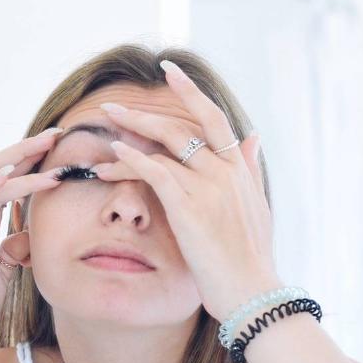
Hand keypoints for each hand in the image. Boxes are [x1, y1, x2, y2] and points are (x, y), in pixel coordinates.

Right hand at [0, 132, 63, 347]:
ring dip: (17, 161)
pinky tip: (8, 176)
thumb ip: (13, 249)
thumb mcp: (3, 272)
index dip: (30, 160)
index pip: (7, 180)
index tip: (60, 145)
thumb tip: (29, 233)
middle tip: (57, 134)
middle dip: (26, 149)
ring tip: (46, 148)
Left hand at [92, 60, 280, 320]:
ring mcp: (208, 186)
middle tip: (113, 105)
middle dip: (145, 111)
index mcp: (239, 168)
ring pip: (165, 145)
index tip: (169, 70)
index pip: (213, 117)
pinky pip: (155, 172)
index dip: (190, 91)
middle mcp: (225, 170)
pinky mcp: (189, 206)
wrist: (252, 292)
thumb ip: (251, 169)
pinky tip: (113, 154)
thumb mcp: (258, 206)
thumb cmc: (252, 256)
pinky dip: (132, 160)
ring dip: (131, 133)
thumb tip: (253, 137)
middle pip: (182, 125)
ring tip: (104, 126)